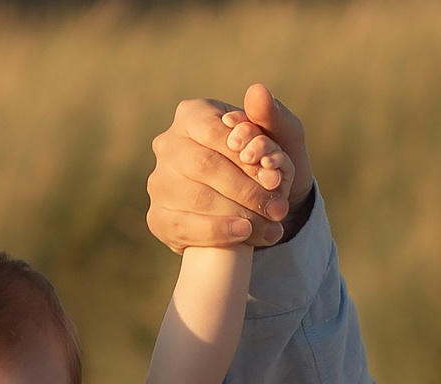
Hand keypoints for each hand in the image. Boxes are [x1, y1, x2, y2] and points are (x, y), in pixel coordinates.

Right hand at [146, 83, 312, 251]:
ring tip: (270, 227)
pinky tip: (243, 234)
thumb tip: (257, 92)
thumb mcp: (282, 138)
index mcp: (192, 115)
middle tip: (278, 208)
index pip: (216, 132)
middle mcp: (168, 144)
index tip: (275, 177)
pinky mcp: (158, 217)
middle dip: (247, 190)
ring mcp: (159, 182)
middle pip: (205, 166)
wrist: (258, 207)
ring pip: (195, 198)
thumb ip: (274, 115)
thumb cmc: (268, 164)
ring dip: (238, 214)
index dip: (246, 157)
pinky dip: (217, 232)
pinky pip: (182, 227)